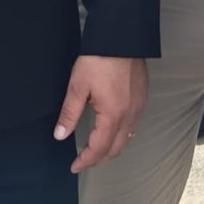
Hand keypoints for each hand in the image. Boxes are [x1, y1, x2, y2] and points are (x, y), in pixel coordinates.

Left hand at [56, 55, 146, 173]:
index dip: (86, 160)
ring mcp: (139, 107)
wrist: (122, 37)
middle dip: (99, 158)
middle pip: (116, 148)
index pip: (99, 148)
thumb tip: (60, 135)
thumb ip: (69, 113)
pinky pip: (134, 125)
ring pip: (127, 138)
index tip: (74, 166)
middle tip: (84, 161)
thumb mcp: (77, 86)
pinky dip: (122, 134)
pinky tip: (113, 129)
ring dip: (112, 147)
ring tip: (97, 149)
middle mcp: (129, 116)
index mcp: (112, 116)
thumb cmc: (99, 60)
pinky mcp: (142, 97)